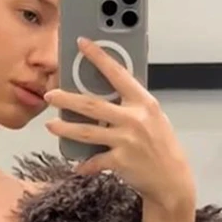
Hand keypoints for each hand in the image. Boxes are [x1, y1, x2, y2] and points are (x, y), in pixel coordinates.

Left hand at [43, 37, 195, 214]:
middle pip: (92, 105)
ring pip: (86, 132)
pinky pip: (94, 161)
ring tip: (50, 126)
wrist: (171, 178)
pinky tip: (76, 164)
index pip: (117, 73)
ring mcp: (126, 140)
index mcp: (144, 102)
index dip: (98, 57)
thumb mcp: (152, 116)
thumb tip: (106, 92)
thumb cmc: (161, 145)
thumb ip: (132, 104)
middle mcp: (134, 119)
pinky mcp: (120, 161)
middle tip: (50, 95)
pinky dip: (84, 164)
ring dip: (65, 129)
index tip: (82, 44)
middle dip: (67, 99)